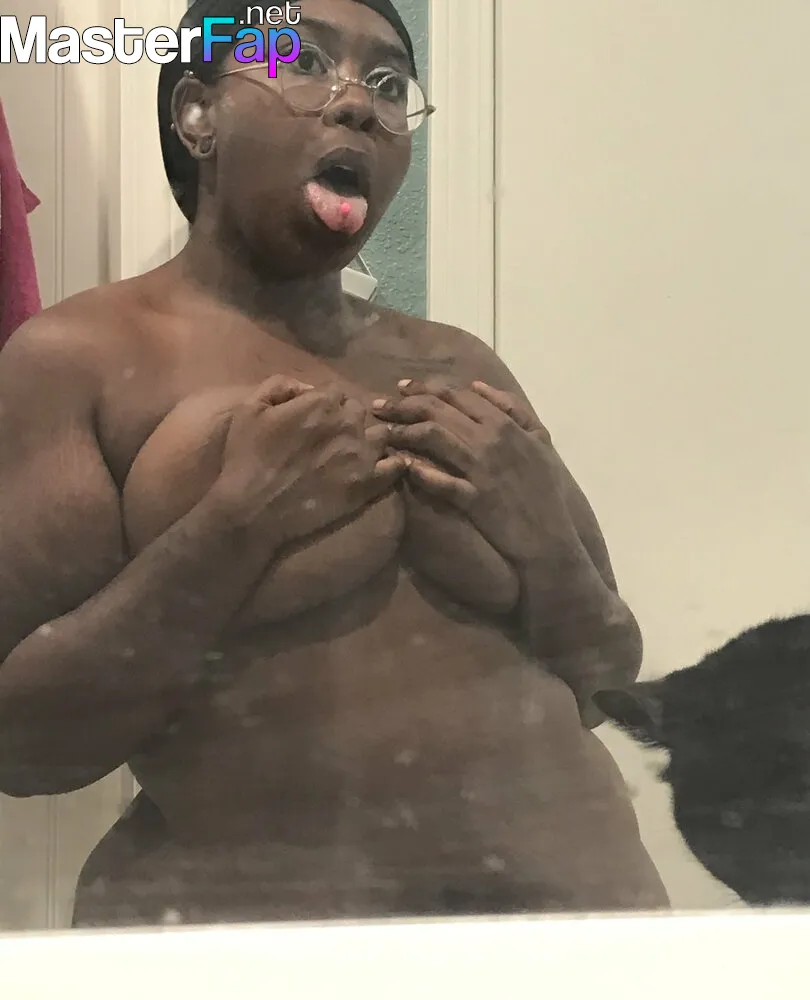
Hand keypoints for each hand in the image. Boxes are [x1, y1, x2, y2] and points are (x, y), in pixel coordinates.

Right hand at [213, 376, 405, 546]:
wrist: (252, 510)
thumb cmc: (246, 458)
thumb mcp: (249, 409)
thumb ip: (280, 386)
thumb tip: (306, 387)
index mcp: (320, 403)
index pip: (336, 392)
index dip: (325, 404)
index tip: (314, 418)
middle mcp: (347, 424)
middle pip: (358, 411)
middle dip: (346, 418)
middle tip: (331, 436)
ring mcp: (361, 455)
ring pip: (381, 434)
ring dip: (369, 438)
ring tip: (354, 452)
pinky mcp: (367, 484)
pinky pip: (395, 467)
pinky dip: (392, 464)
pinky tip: (381, 467)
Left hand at [373, 379, 577, 563]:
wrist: (549, 535)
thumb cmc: (545, 487)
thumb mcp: (540, 439)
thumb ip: (514, 409)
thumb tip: (477, 387)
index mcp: (504, 423)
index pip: (456, 395)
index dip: (424, 388)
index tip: (401, 388)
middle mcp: (489, 439)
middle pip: (437, 411)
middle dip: (402, 405)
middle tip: (378, 407)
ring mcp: (480, 468)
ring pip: (433, 437)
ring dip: (402, 431)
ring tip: (380, 431)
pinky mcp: (473, 497)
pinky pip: (441, 479)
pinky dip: (419, 469)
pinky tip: (400, 464)